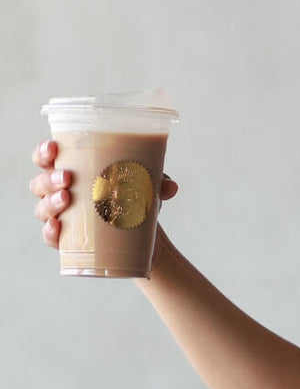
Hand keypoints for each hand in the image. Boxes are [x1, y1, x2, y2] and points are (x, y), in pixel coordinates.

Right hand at [30, 138, 178, 250]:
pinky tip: (57, 227)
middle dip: (49, 178)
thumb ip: (157, 182)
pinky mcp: (68, 241)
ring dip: (50, 202)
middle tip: (67, 177)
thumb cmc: (136, 200)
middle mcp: (59, 193)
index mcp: (72, 171)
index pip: (46, 158)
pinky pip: (50, 237)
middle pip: (39, 182)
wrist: (143, 238)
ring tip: (66, 198)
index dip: (43, 152)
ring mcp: (61, 217)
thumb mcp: (147, 187)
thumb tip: (170, 186)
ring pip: (42, 209)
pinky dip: (50, 233)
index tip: (53, 147)